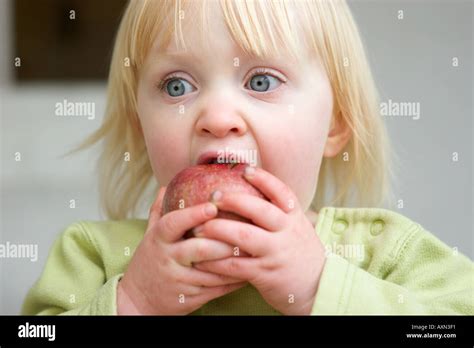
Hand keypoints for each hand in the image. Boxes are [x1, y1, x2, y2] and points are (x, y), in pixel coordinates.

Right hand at [117, 186, 246, 314]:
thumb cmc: (149, 262)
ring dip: (234, 262)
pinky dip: (234, 281)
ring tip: (253, 250)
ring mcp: (179, 280)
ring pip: (212, 271)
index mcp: (158, 239)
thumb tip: (167, 186)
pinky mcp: (190, 298)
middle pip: (198, 249)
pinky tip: (248, 271)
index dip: (192, 215)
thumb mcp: (149, 235)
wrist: (138, 300)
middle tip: (245, 231)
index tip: (212, 205)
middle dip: (223, 241)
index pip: (173, 223)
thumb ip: (159, 211)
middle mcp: (168, 259)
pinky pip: (216, 289)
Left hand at [193, 166, 326, 314]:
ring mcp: (276, 253)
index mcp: (294, 218)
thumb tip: (252, 193)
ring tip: (198, 228)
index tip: (245, 169)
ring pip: (244, 236)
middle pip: (259, 210)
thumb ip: (280, 214)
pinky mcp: (265, 274)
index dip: (263, 179)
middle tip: (213, 197)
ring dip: (218, 230)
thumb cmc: (300, 254)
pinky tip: (201, 258)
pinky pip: (236, 265)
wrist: (318, 288)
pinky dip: (216, 262)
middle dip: (233, 200)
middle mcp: (287, 232)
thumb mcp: (298, 229)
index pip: (281, 193)